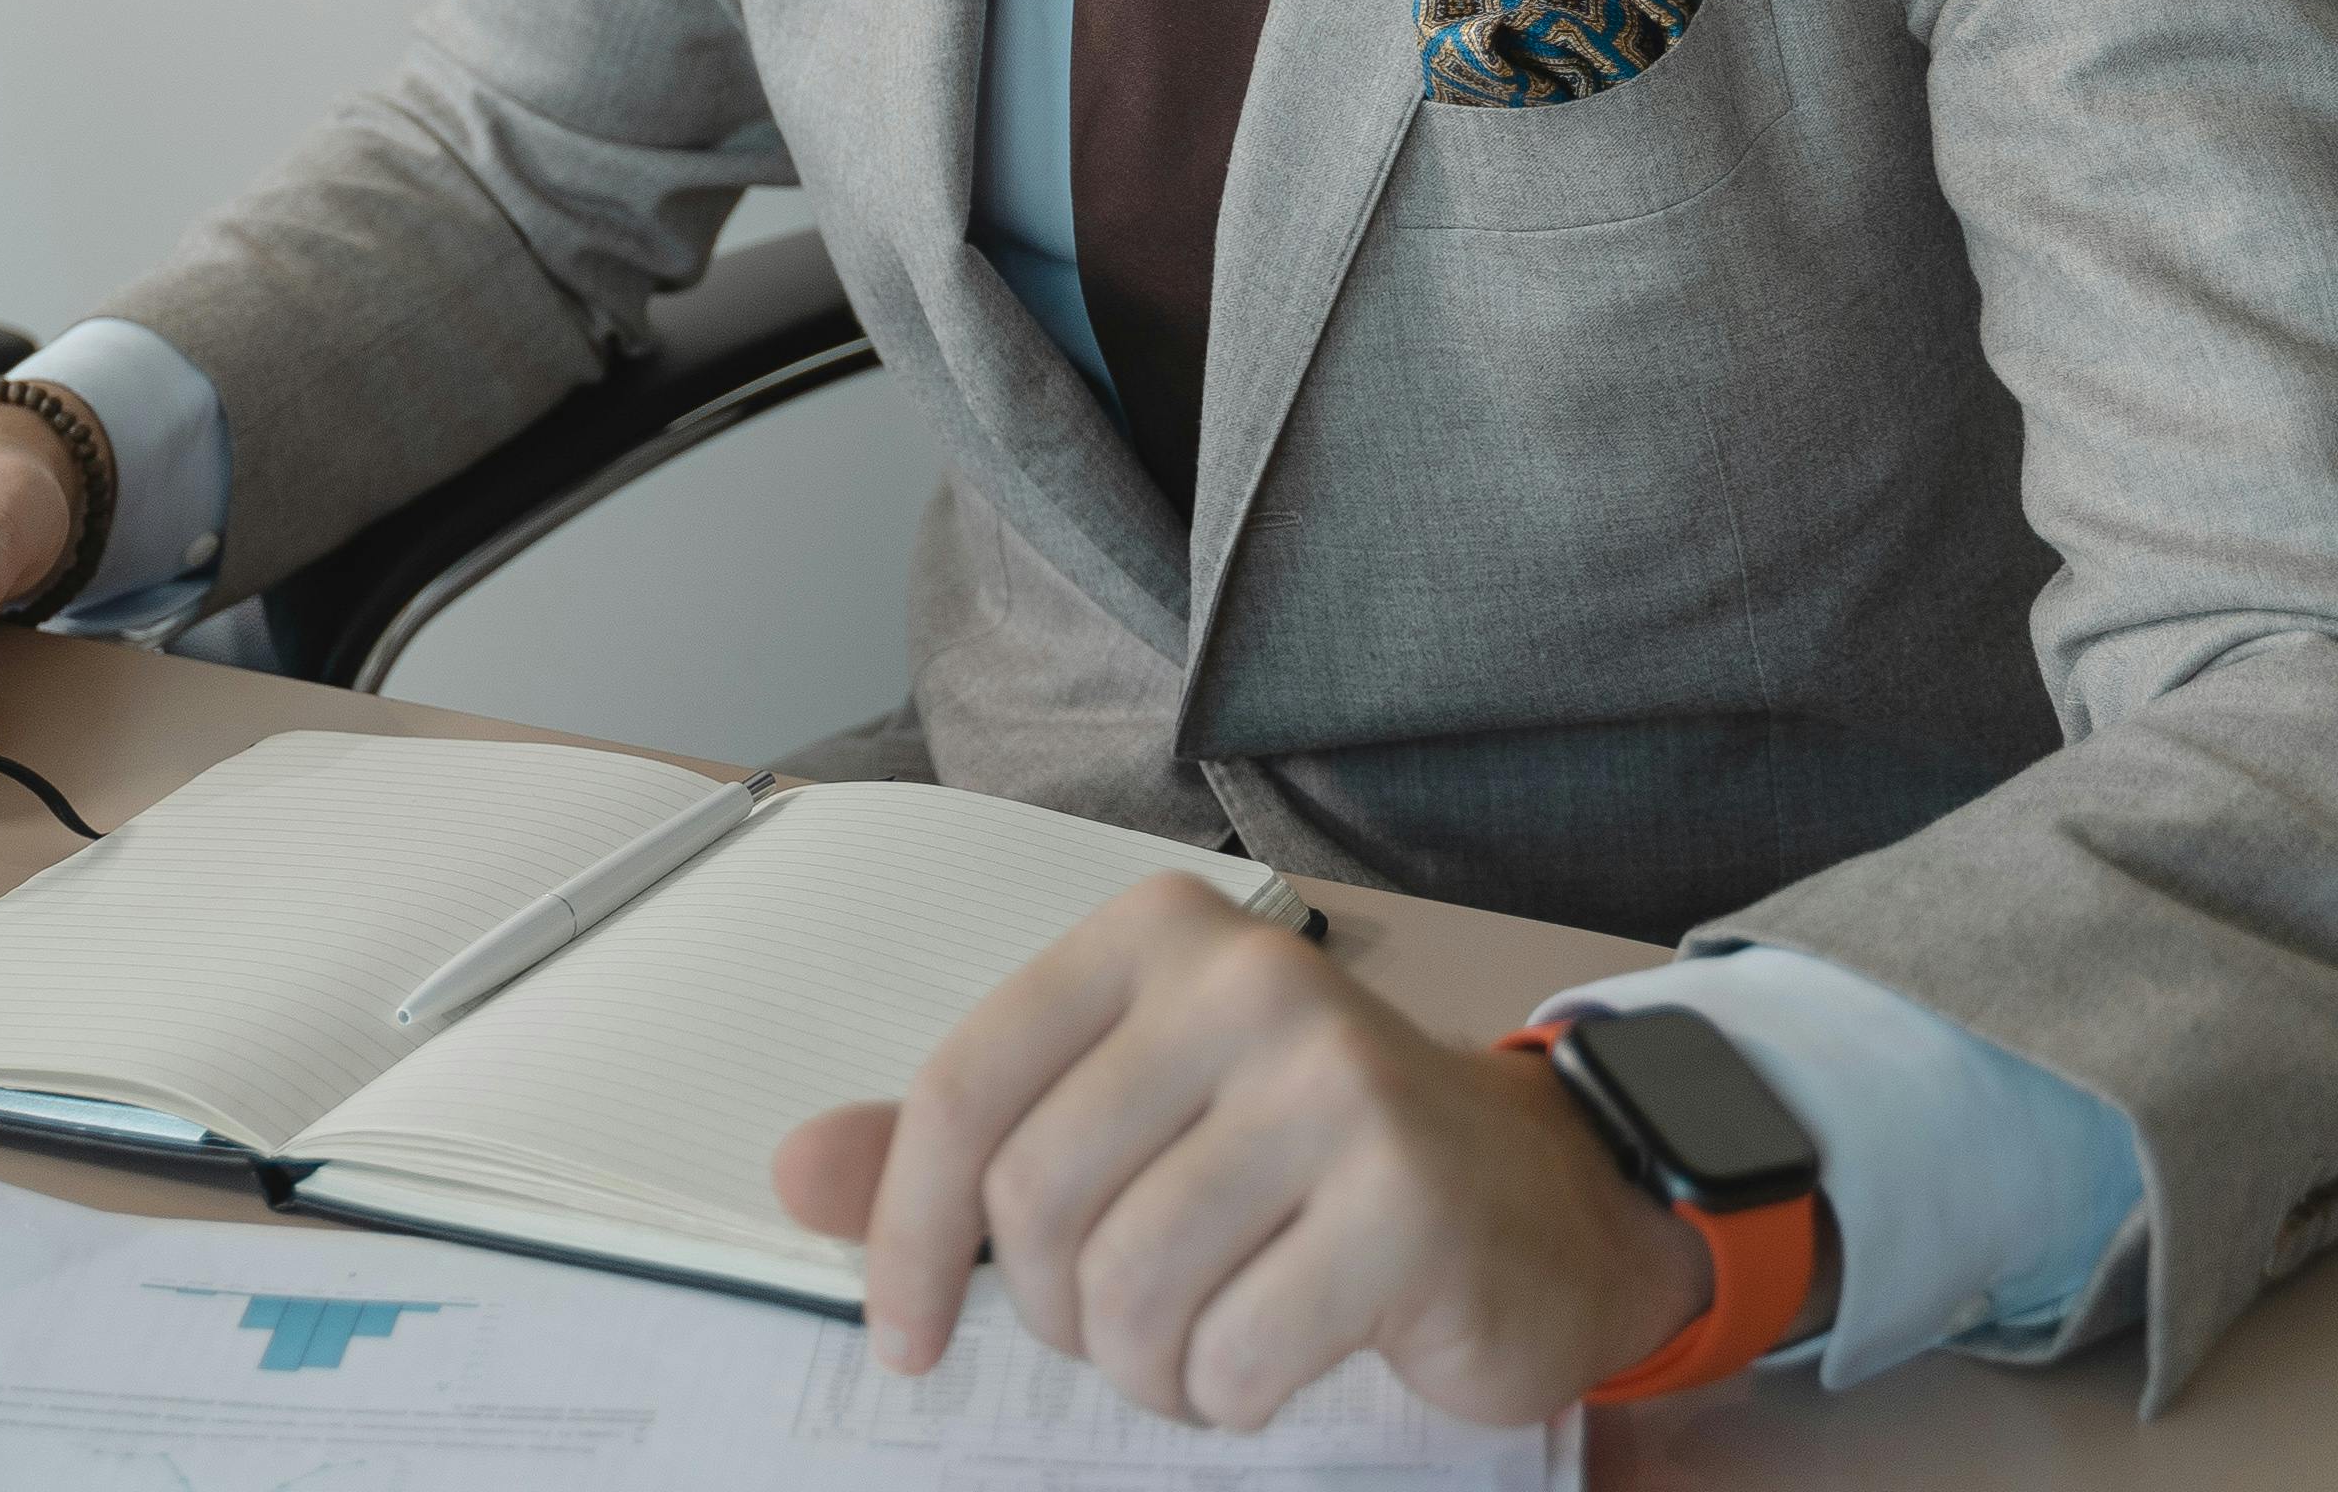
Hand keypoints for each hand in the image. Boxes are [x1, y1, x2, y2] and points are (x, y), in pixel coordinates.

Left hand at [767, 875, 1702, 1429]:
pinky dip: (1233, 1395)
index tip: (904, 1335)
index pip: (965, 1092)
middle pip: (1038, 1206)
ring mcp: (1336, 1082)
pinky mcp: (1408, 1197)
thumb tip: (798, 1173)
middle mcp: (1244, 983)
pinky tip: (1276, 1362)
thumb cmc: (1310, 1162)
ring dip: (1149, 1371)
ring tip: (1205, 1350)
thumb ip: (966, 1145)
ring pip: (1131, 1290)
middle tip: (1124, 1333)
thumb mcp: (1128, 1121)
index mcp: (1151, 942)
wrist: (1538, 1200)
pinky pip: (1236, 1351)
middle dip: (1061, 1316)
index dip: (907, 1237)